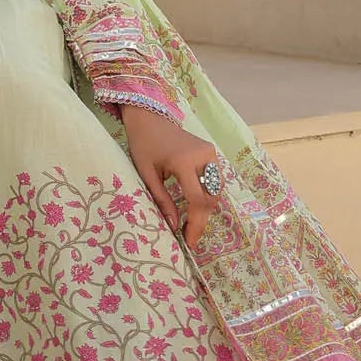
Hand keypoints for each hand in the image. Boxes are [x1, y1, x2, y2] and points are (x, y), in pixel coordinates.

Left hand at [122, 105, 221, 252]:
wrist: (150, 118)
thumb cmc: (144, 145)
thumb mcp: (147, 175)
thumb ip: (162, 200)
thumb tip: (174, 227)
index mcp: (184, 161)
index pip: (197, 199)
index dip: (195, 223)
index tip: (189, 242)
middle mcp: (203, 156)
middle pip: (211, 197)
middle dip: (202, 219)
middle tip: (190, 236)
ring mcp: (210, 152)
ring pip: (216, 190)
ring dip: (206, 208)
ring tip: (191, 223)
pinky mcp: (211, 152)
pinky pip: (214, 180)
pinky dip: (207, 195)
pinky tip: (195, 206)